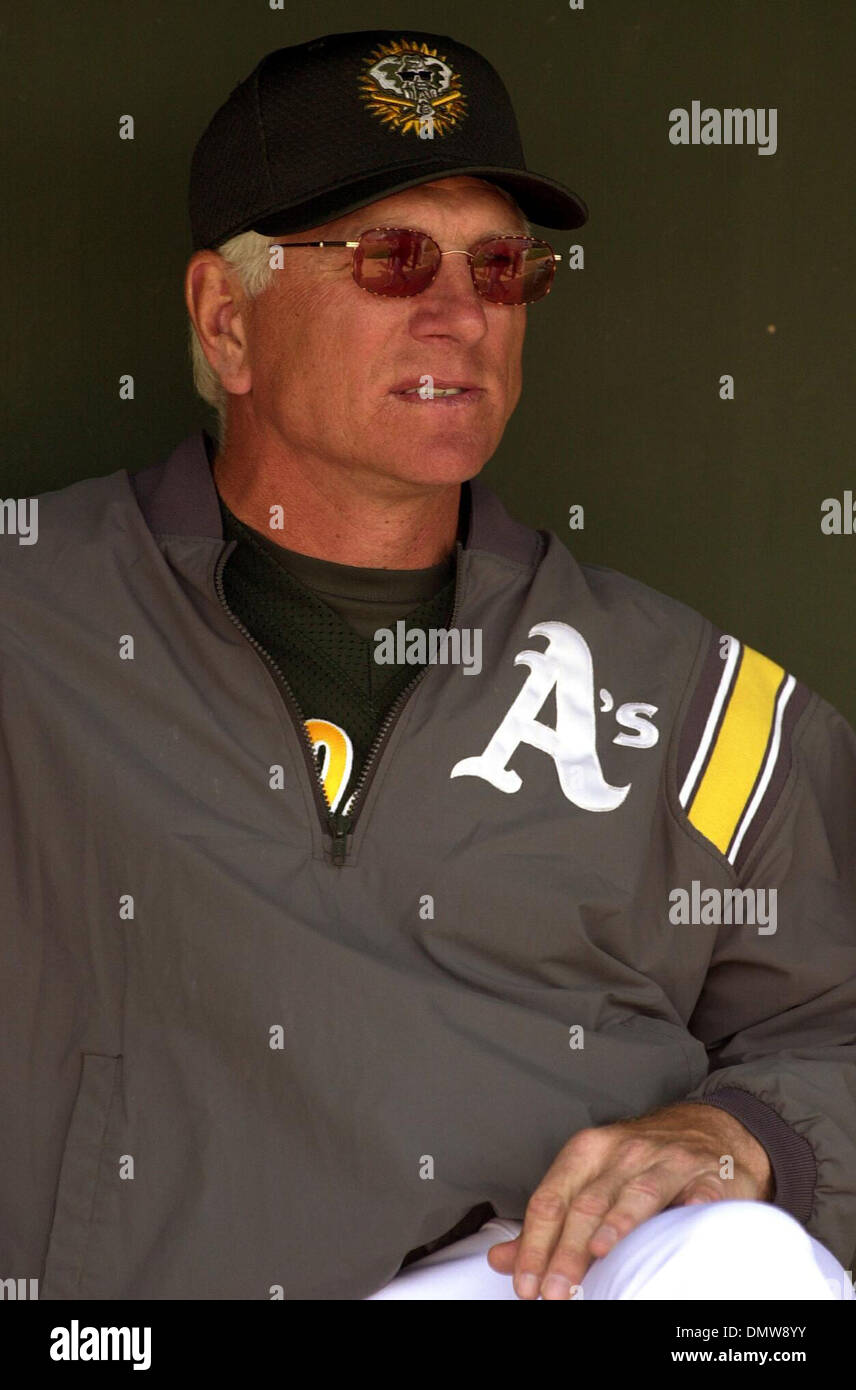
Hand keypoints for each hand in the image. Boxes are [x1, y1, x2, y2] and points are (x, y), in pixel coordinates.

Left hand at [487, 1102, 773, 1299]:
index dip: (535, 1244)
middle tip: (555, 1290)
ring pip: (638, 1194)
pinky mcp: (709, 1175)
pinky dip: (690, 1208)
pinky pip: (699, 1193)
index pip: (551, 1200)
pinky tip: (681, 1224)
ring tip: (600, 1252)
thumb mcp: (589, 1180)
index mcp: (588, 1153)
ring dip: (617, 1224)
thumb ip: (549, 1223)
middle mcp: (624, 1152)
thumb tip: (502, 1260)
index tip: (527, 1284)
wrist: (705, 1129)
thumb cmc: (640, 1162)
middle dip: (568, 1251)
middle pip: (588, 1203)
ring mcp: (668, 1161)